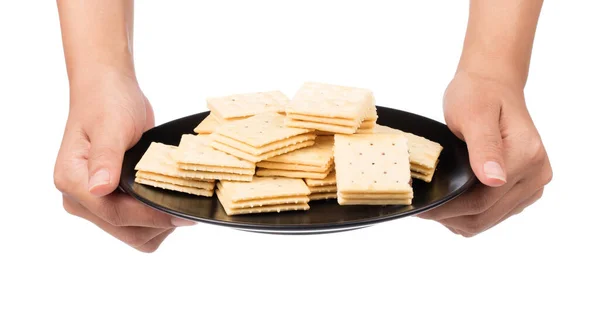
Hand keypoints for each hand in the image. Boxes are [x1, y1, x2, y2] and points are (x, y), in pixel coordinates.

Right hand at [53, 69, 195, 251]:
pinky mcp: (111, 201)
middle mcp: (79, 198)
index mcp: (73, 181)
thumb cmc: (108, 102)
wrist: (108, 90)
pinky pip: (137, 223)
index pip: (115, 214)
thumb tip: (100, 189)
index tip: (182, 214)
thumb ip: (106, 158)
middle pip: (126, 231)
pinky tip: (170, 198)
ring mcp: (95, 202)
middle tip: (188, 209)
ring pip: (134, 233)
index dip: (152, 217)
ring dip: (159, 224)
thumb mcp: (112, 126)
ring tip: (179, 200)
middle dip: (158, 224)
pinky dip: (157, 217)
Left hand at [418, 71, 552, 236]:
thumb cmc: (478, 94)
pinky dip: (468, 213)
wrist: (492, 84)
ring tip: (432, 204)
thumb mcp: (474, 114)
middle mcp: (536, 175)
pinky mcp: (523, 189)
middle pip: (486, 215)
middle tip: (419, 209)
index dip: (448, 208)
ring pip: (488, 220)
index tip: (421, 208)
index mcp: (527, 157)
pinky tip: (450, 202)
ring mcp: (532, 185)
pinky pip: (493, 214)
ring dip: (458, 218)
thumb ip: (484, 147)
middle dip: (450, 216)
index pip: (482, 200)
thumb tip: (494, 180)